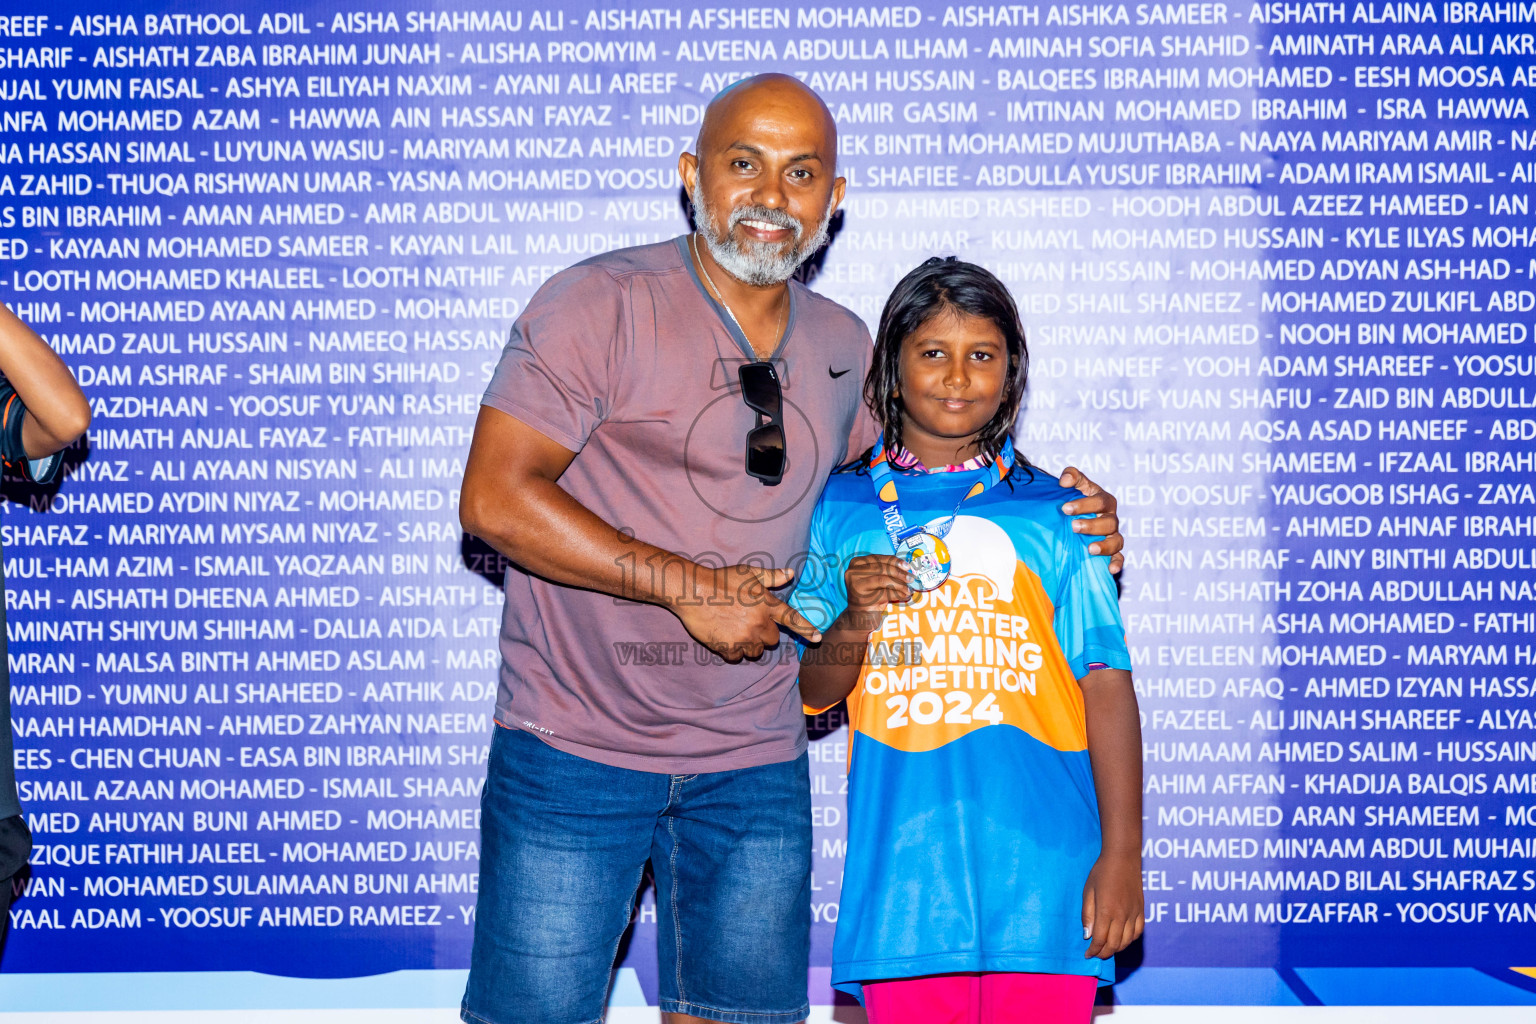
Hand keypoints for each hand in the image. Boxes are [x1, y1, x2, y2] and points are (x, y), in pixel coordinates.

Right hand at [671, 564, 819, 661]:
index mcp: (766, 604)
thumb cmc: (721, 580)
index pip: (792, 619)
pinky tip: (723, 636)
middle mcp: (759, 622)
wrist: (694, 591)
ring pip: (755, 650)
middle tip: (747, 622)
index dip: (806, 629)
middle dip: (763, 634)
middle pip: (772, 640)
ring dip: (748, 644)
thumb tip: (790, 573)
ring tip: (734, 628)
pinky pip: (737, 656)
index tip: (818, 638)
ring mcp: (744, 637)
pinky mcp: (728, 647)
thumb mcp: (748, 572)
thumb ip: (771, 576)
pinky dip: (732, 650)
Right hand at [840, 554, 912, 633]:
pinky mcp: (862, 598)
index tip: (907, 566)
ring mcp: (856, 585)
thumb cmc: (871, 595)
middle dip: (899, 573)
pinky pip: (885, 594)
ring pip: (883, 580)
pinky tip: (905, 595)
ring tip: (909, 588)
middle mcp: (852, 572)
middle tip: (911, 578)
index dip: (894, 561)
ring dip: (900, 584)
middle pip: (881, 568)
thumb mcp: (877, 578)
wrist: (860, 616)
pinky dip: (898, 594)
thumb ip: (886, 570)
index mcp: (856, 563)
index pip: (878, 558)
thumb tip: (906, 567)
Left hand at [1058, 467, 1123, 574]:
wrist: (1071, 517)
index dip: (1084, 504)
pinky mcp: (1112, 552)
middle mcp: (1110, 518)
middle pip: (1109, 522)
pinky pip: (1119, 558)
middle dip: (1091, 525)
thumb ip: (1071, 476)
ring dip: (1105, 545)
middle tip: (1073, 526)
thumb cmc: (1073, 499)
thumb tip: (1065, 481)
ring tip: (1090, 549)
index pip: (1100, 501)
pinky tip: (1110, 570)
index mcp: (1104, 501)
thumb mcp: (1073, 485)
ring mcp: (1112, 536)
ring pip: (1116, 541)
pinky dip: (1117, 563)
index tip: (1065, 508)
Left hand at [1081, 852, 1143, 959]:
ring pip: (1127, 941)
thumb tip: (1087, 935)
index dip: (1093, 950)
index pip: (1100, 939)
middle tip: (1096, 954)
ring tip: (1107, 949)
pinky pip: (1138, 932)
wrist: (1123, 858)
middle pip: (1114, 944)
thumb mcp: (1088, 892)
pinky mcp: (1141, 910)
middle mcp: (1122, 915)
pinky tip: (1122, 939)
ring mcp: (1134, 913)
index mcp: (1106, 911)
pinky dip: (1130, 940)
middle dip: (1103, 953)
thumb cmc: (1101, 873)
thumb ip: (1087, 915)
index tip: (1087, 955)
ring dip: (1116, 949)